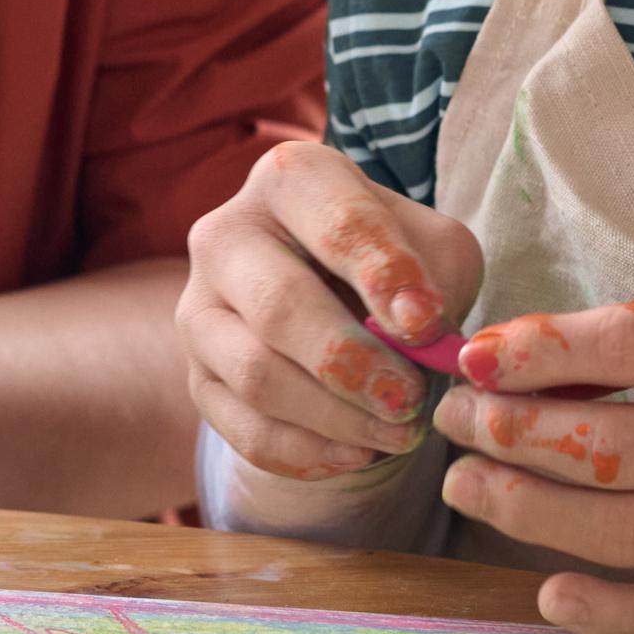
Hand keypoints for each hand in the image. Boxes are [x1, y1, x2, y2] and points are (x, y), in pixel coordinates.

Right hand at [178, 140, 482, 483]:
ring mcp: (200, 310)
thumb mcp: (434, 249)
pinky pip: (244, 430)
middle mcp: (226, 236)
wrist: (338, 294)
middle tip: (409, 399)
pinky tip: (360, 452)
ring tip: (399, 432)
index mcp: (290, 180)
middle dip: (352, 363)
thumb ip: (435, 280)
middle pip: (279, 305)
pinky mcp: (198, 377)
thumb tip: (416, 336)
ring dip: (337, 418)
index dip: (384, 274)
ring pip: (256, 376)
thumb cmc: (392, 261)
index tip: (425, 325)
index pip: (336, 223)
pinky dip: (308, 453)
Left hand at [433, 279, 633, 633]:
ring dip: (522, 509)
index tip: (472, 356)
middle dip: (511, 431)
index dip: (541, 351)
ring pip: (619, 530)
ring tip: (467, 483)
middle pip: (611, 447)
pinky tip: (549, 593)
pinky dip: (604, 614)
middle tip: (456, 418)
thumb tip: (516, 354)